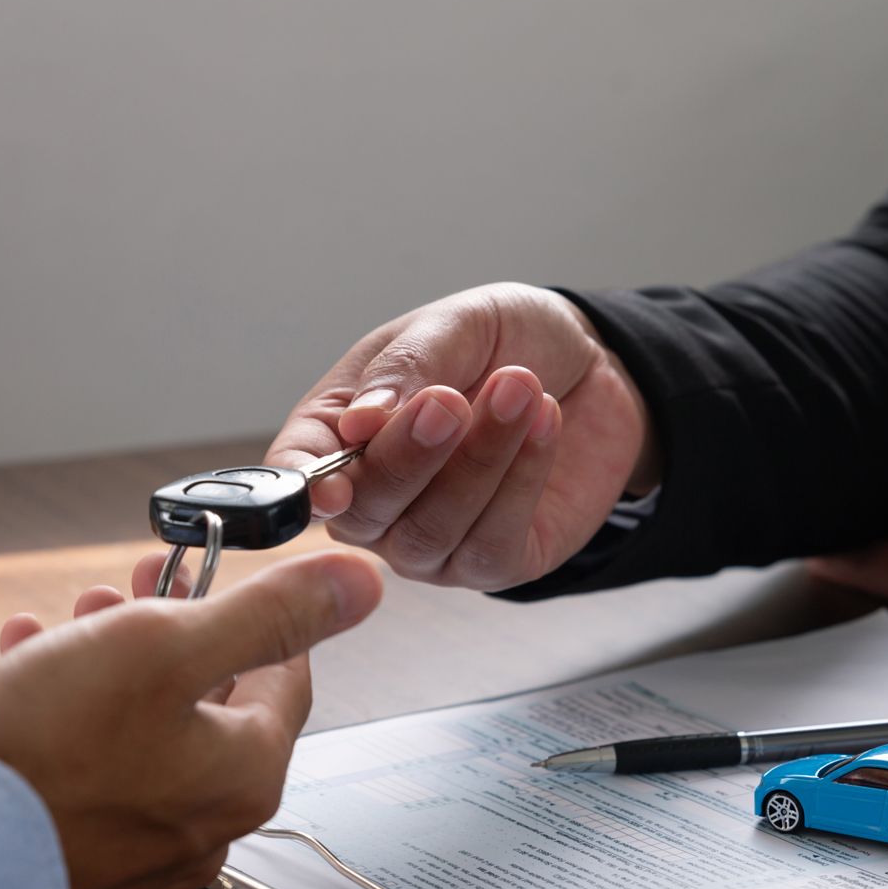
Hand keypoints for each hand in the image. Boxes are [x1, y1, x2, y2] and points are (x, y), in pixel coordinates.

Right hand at [0, 551, 382, 888]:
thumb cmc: (41, 755)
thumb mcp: (164, 646)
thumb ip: (269, 612)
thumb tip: (362, 584)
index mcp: (246, 777)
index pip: (284, 677)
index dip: (250, 612)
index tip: (209, 573)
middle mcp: (205, 825)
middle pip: (209, 703)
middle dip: (168, 628)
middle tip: (131, 587)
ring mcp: (140, 850)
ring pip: (145, 731)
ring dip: (111, 660)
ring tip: (71, 616)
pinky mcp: (80, 858)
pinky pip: (93, 770)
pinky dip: (68, 711)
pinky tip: (26, 666)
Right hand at [267, 282, 657, 589]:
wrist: (591, 365)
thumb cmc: (504, 343)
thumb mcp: (455, 325)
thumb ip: (407, 367)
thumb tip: (360, 423)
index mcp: (339, 432)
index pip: (296, 472)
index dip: (305, 485)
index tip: (335, 482)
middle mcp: (375, 500)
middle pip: (366, 510)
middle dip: (409, 457)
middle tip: (449, 401)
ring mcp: (430, 541)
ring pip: (431, 531)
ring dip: (480, 459)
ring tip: (520, 387)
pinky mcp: (494, 562)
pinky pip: (492, 542)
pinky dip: (521, 479)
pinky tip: (545, 422)